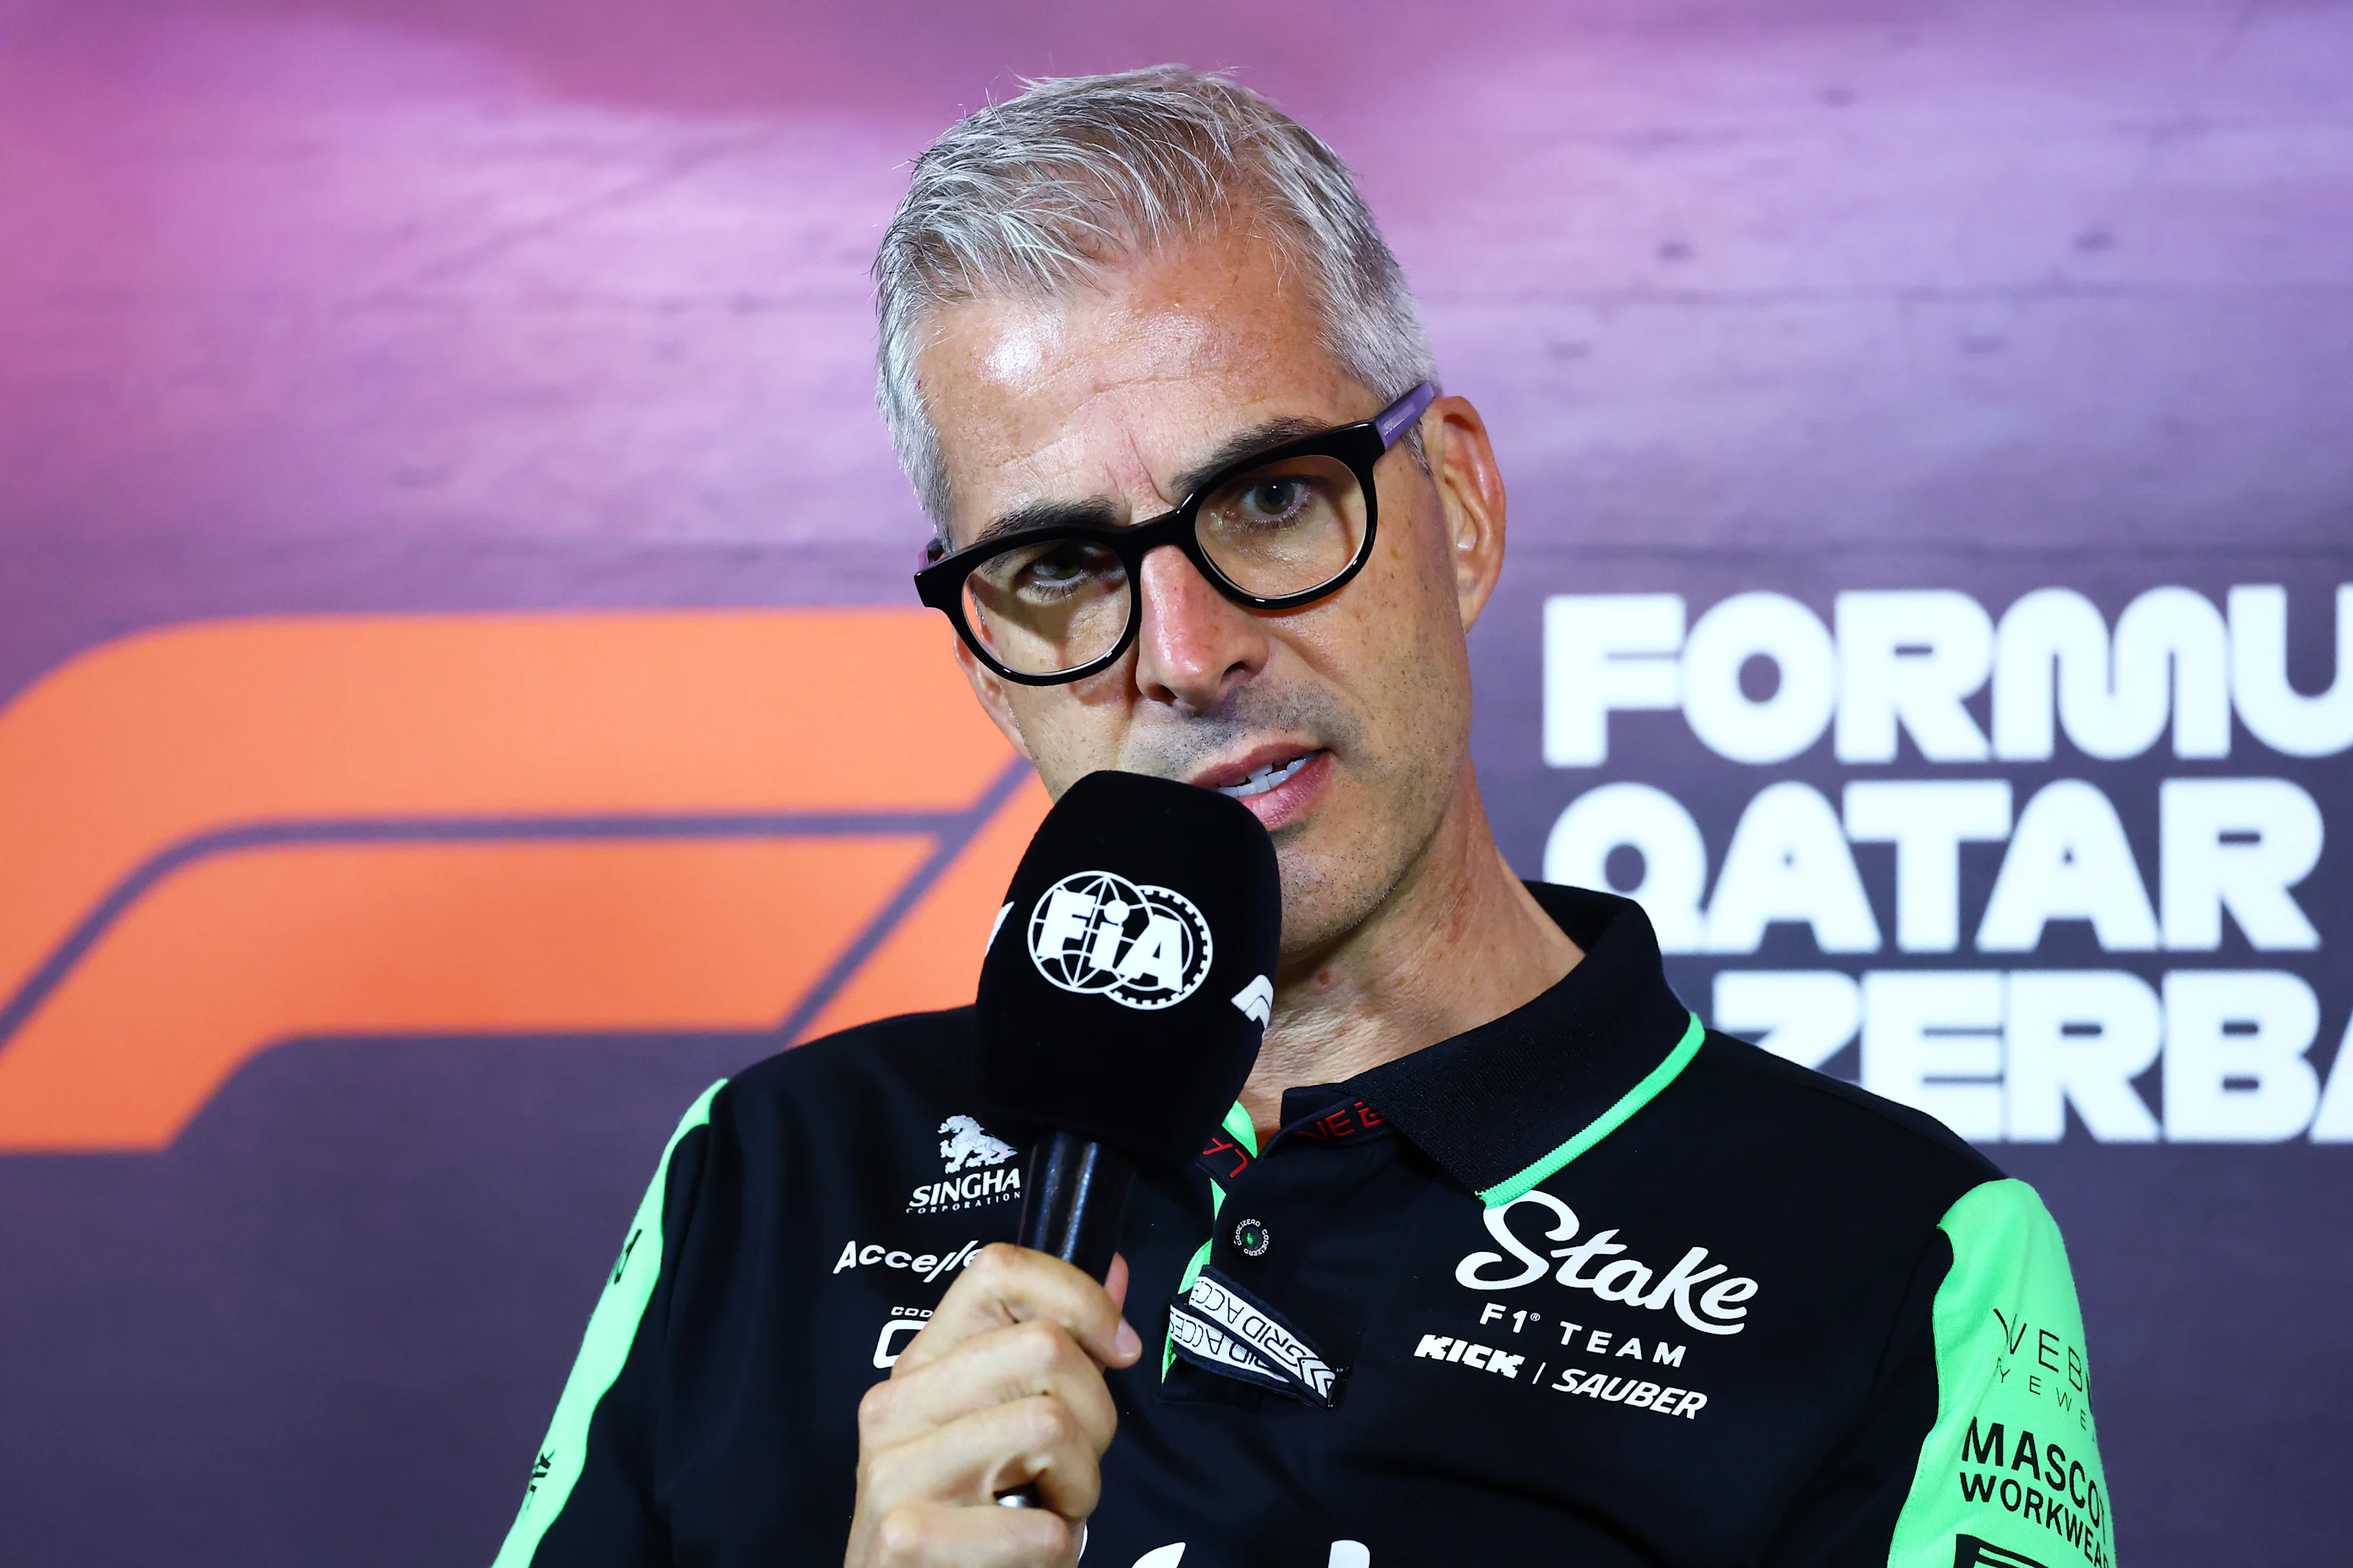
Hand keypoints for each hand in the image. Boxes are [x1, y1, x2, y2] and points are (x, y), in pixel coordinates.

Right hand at [845, 1244, 1143, 1567]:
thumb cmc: (968, 1520)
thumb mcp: (1006, 1424)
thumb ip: (1057, 1351)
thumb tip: (1114, 1271)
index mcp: (922, 1363)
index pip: (998, 1270)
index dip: (1080, 1299)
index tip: (1116, 1348)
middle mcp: (897, 1404)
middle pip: (1045, 1347)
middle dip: (1094, 1416)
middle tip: (1072, 1466)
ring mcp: (893, 1469)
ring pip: (1048, 1426)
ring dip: (1078, 1489)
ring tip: (1048, 1514)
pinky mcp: (904, 1537)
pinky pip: (1039, 1528)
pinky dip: (1055, 1551)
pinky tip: (1024, 1557)